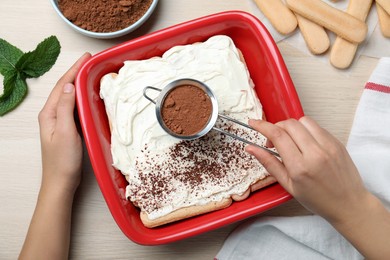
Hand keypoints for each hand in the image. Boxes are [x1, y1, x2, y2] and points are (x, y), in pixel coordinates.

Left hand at [38, 53, 90, 194]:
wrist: (61, 182)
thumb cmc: (63, 160)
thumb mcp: (65, 131)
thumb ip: (65, 107)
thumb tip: (69, 85)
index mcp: (49, 113)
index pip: (62, 85)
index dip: (74, 70)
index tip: (86, 58)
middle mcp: (53, 115)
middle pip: (65, 88)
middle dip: (77, 73)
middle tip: (91, 62)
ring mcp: (60, 122)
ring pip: (70, 97)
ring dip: (80, 84)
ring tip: (92, 74)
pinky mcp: (67, 129)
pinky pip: (74, 108)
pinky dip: (82, 98)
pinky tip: (89, 96)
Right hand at [246, 116, 370, 224]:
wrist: (348, 204)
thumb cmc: (317, 199)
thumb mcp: (288, 185)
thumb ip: (269, 164)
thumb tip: (251, 148)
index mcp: (300, 167)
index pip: (278, 135)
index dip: (262, 126)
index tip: (253, 123)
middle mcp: (315, 153)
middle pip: (289, 124)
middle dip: (276, 127)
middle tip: (273, 142)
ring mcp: (329, 146)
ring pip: (303, 121)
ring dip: (291, 127)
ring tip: (290, 141)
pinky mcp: (337, 142)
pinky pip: (317, 127)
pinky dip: (306, 131)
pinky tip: (305, 144)